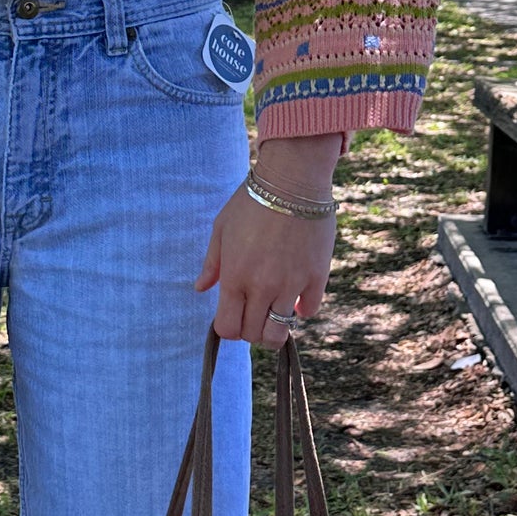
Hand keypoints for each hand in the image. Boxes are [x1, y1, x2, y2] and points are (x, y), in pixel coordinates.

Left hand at [195, 138, 342, 344]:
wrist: (292, 181)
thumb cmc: (251, 201)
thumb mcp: (222, 228)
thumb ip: (212, 264)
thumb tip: (201, 288)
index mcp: (235, 277)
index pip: (228, 328)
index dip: (228, 329)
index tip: (233, 316)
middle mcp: (262, 287)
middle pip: (253, 334)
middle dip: (250, 329)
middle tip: (253, 311)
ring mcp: (291, 284)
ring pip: (280, 331)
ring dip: (275, 327)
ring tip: (274, 310)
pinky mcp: (316, 276)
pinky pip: (309, 310)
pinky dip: (301, 308)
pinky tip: (296, 293)